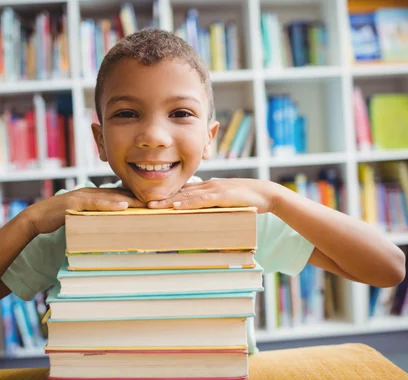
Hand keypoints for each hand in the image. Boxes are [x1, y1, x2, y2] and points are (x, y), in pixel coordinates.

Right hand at [25, 187, 145, 234]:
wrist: (36, 219)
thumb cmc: (60, 221)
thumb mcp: (85, 220)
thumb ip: (99, 221)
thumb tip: (115, 231)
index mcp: (97, 197)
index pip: (122, 197)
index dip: (139, 200)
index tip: (157, 204)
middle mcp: (93, 193)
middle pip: (122, 195)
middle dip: (141, 198)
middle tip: (160, 202)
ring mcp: (84, 196)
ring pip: (112, 197)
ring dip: (131, 201)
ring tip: (149, 204)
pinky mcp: (75, 202)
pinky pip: (95, 203)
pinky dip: (110, 204)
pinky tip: (123, 207)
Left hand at [147, 178, 276, 212]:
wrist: (266, 194)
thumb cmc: (245, 201)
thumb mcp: (224, 205)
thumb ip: (212, 210)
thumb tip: (200, 221)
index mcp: (205, 188)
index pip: (180, 190)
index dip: (164, 195)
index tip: (147, 200)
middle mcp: (206, 186)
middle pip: (178, 192)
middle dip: (160, 197)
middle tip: (141, 203)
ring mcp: (213, 189)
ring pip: (186, 195)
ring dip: (168, 201)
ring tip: (151, 206)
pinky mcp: (222, 195)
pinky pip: (201, 199)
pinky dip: (187, 203)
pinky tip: (176, 206)